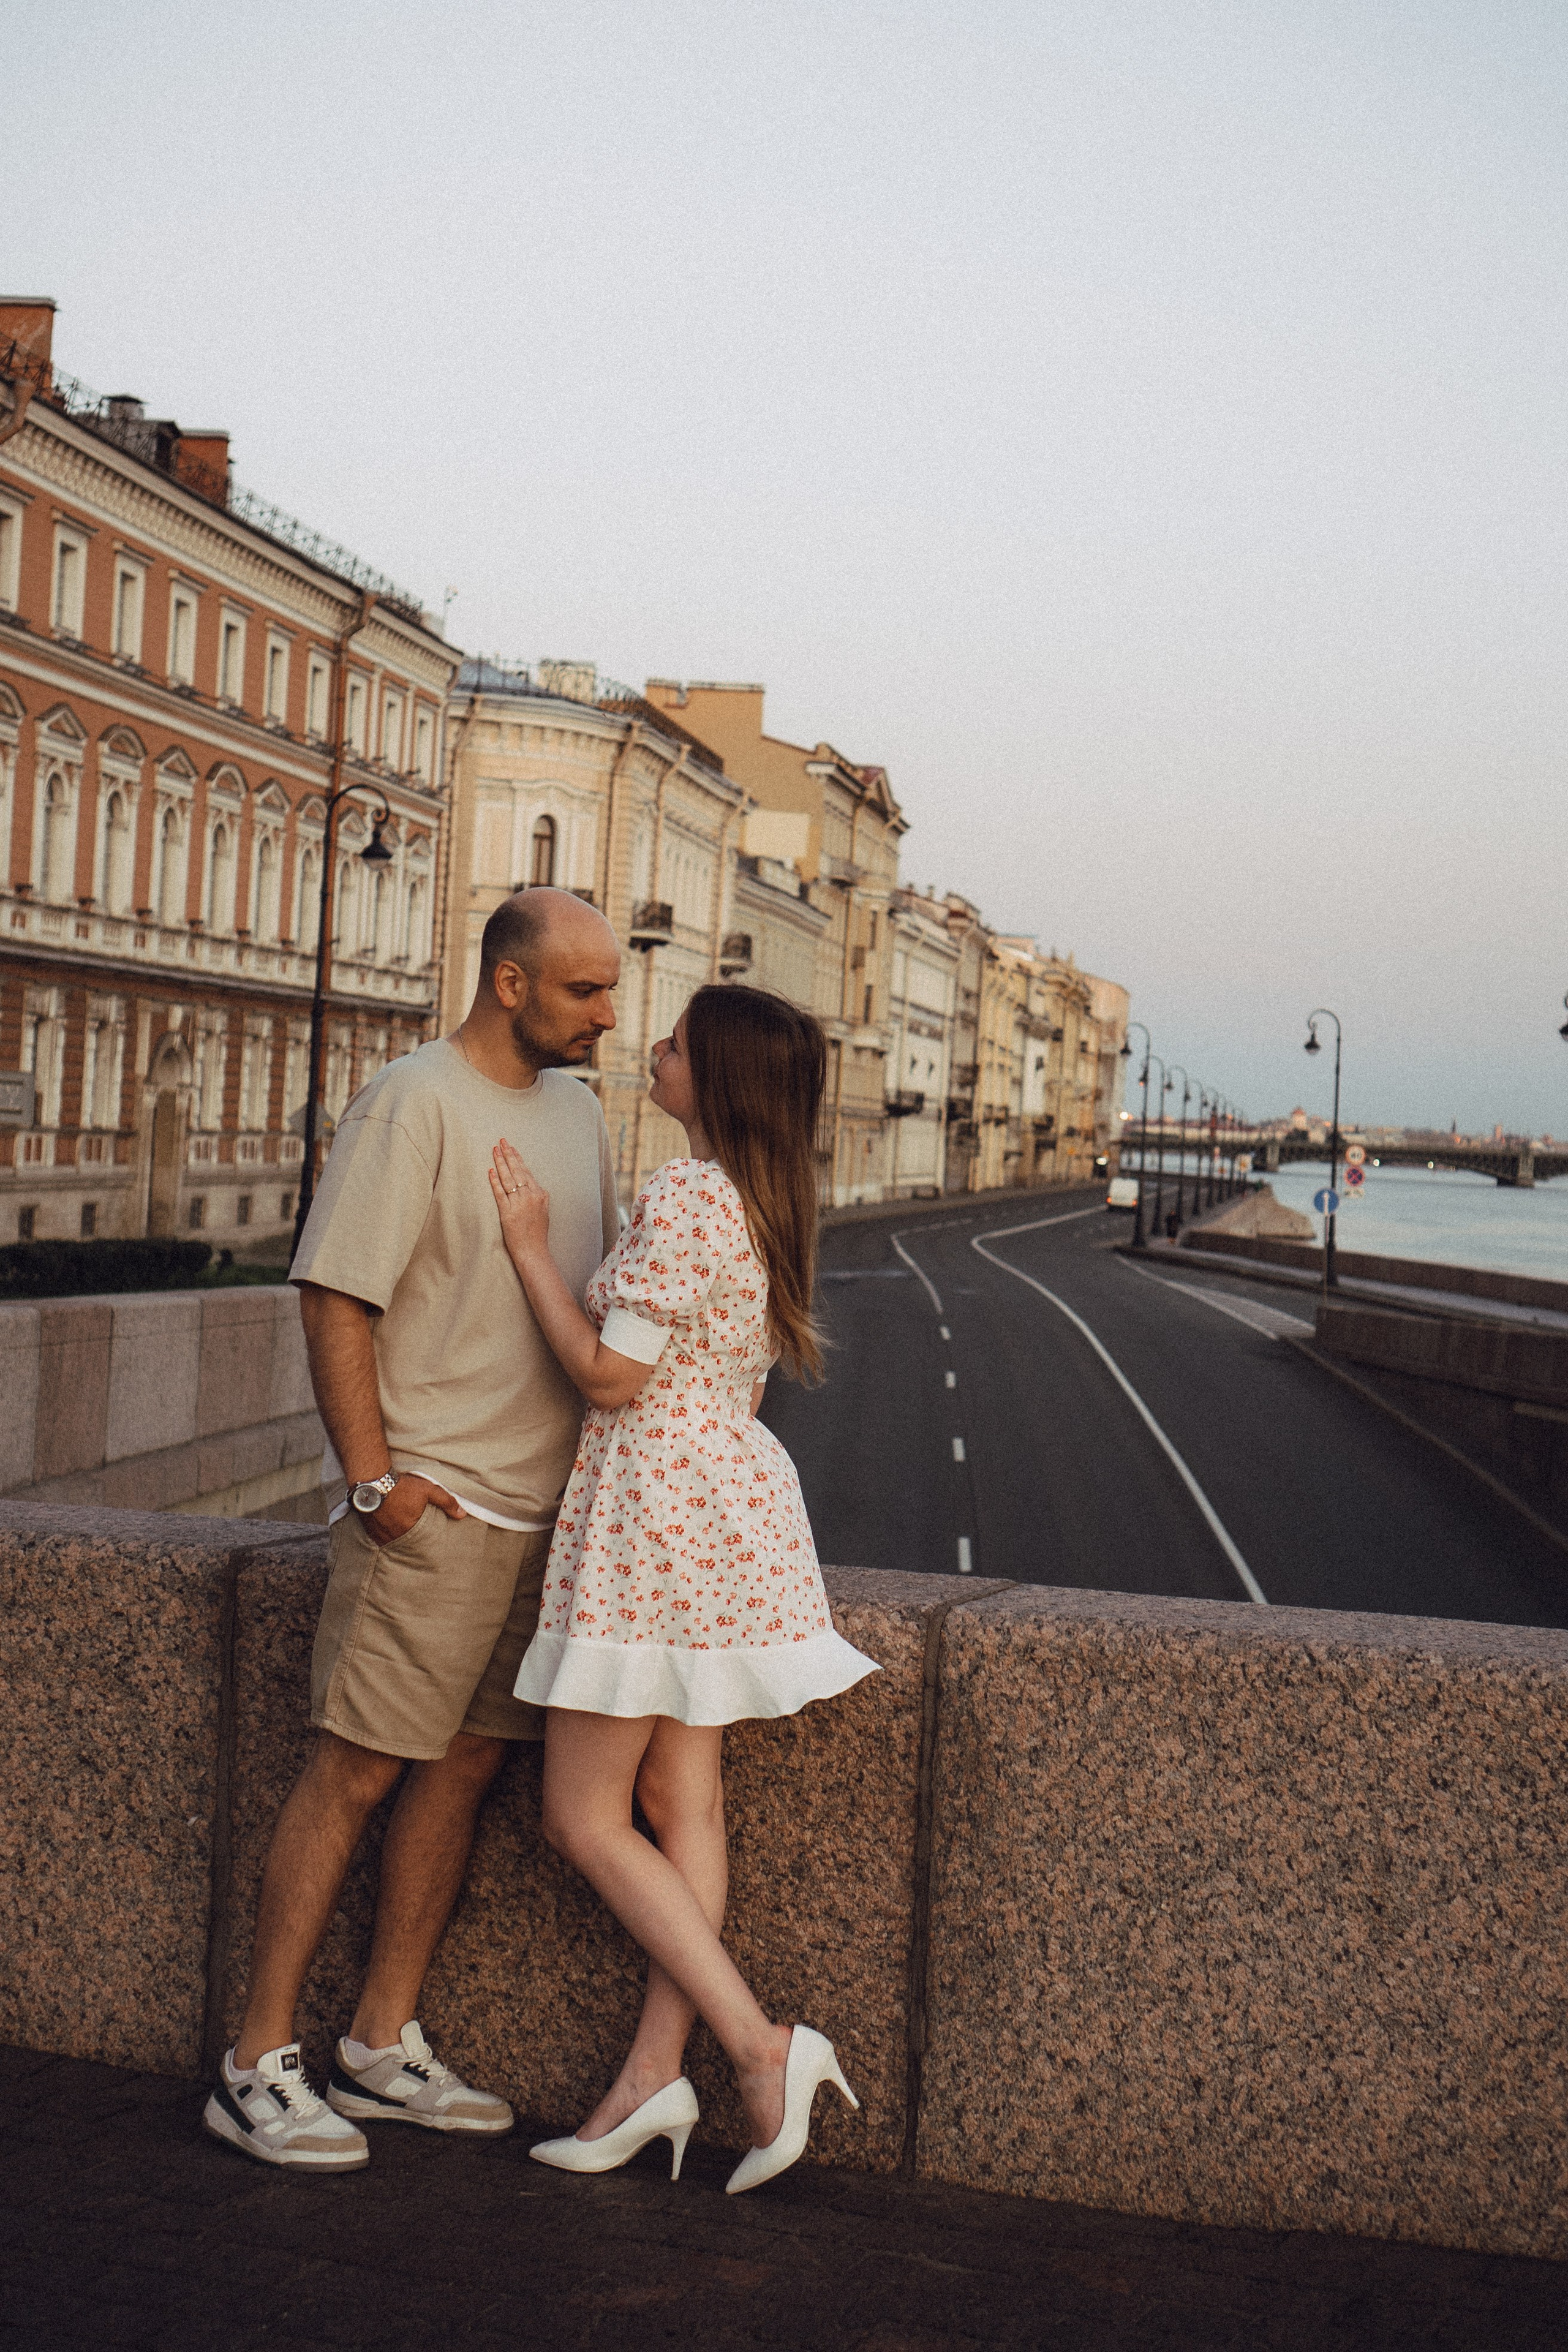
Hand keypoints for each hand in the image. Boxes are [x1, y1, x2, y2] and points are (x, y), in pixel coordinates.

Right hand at [365, 1473, 464, 1543]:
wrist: (373, 1481)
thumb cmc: (402, 1486)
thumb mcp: (428, 1490)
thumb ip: (446, 1502)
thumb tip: (462, 1514)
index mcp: (410, 1529)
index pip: (422, 1541)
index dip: (425, 1538)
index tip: (428, 1536)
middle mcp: (395, 1536)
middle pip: (407, 1542)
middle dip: (412, 1539)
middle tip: (414, 1533)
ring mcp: (381, 1535)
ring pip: (393, 1541)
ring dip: (398, 1537)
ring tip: (401, 1530)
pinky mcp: (370, 1531)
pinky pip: (380, 1538)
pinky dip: (385, 1535)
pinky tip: (388, 1528)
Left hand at [489, 1138, 550, 1263]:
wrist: (533, 1251)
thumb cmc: (537, 1234)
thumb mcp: (544, 1212)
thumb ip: (539, 1198)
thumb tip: (534, 1187)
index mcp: (540, 1194)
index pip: (527, 1172)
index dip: (518, 1159)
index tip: (512, 1148)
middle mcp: (530, 1196)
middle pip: (517, 1171)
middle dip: (508, 1154)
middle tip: (502, 1142)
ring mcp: (519, 1203)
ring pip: (508, 1178)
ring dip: (500, 1163)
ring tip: (494, 1151)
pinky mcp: (508, 1212)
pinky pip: (500, 1193)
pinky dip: (494, 1181)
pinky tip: (490, 1171)